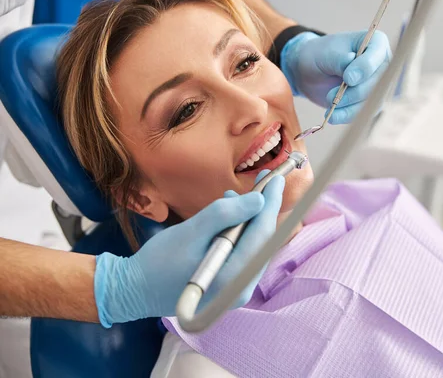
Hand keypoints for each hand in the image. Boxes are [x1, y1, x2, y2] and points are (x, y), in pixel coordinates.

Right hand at [94, 171, 284, 327]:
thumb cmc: (159, 262)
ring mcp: (237, 290)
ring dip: (249, 219)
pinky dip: (239, 233)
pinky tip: (229, 218)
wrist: (135, 291)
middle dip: (262, 209)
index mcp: (233, 277)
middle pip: (262, 241)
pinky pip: (243, 254)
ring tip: (234, 198)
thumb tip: (258, 200)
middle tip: (263, 181)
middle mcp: (242, 288)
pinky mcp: (230, 287)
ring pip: (254, 246)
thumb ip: (224, 215)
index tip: (277, 179)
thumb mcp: (191, 232)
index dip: (271, 204)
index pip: (263, 234)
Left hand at [281, 30, 390, 124]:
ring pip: (373, 101)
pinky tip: (333, 116)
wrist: (311, 72)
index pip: (378, 56)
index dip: (365, 68)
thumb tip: (351, 60)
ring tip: (329, 109)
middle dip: (353, 93)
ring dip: (350, 108)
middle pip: (378, 83)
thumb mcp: (326, 53)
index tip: (347, 78)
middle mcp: (383, 64)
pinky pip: (365, 112)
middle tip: (331, 97)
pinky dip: (348, 116)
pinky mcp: (371, 101)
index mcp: (376, 43)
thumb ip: (339, 58)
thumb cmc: (320, 55)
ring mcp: (379, 84)